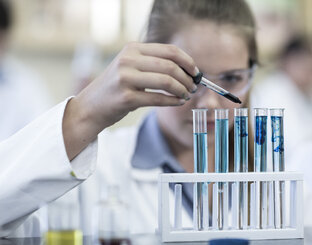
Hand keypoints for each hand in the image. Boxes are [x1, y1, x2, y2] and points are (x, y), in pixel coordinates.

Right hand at [63, 42, 197, 159]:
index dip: (187, 61)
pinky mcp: (127, 98)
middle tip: (193, 86)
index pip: (169, 50)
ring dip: (182, 90)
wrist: (92, 106)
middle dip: (187, 77)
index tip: (196, 71)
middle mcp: (128, 60)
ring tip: (187, 94)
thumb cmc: (117, 86)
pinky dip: (173, 101)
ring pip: (167, 82)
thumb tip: (187, 68)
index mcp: (132, 49)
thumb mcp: (131, 66)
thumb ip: (154, 62)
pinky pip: (158, 99)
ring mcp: (126, 79)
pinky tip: (179, 102)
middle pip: (170, 66)